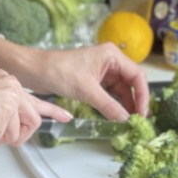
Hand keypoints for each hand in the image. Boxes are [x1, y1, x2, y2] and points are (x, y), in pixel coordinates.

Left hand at [0, 40, 150, 122]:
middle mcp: (110, 61)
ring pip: (120, 90)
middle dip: (135, 101)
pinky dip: (113, 104)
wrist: (34, 70)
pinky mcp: (92, 80)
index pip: (136, 75)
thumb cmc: (59, 71)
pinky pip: (109, 93)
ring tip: (129, 122)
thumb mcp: (86, 90)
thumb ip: (108, 105)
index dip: (143, 95)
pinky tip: (116, 116)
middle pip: (130, 83)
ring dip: (124, 105)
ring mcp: (101, 70)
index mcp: (112, 55)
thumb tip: (126, 120)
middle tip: (138, 121)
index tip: (142, 113)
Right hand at [0, 70, 70, 148]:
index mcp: (9, 82)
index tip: (66, 116)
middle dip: (16, 137)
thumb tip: (14, 130)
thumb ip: (2, 111)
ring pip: (14, 135)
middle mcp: (13, 87)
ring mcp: (10, 99)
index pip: (36, 99)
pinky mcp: (3, 114)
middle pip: (32, 122)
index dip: (52, 110)